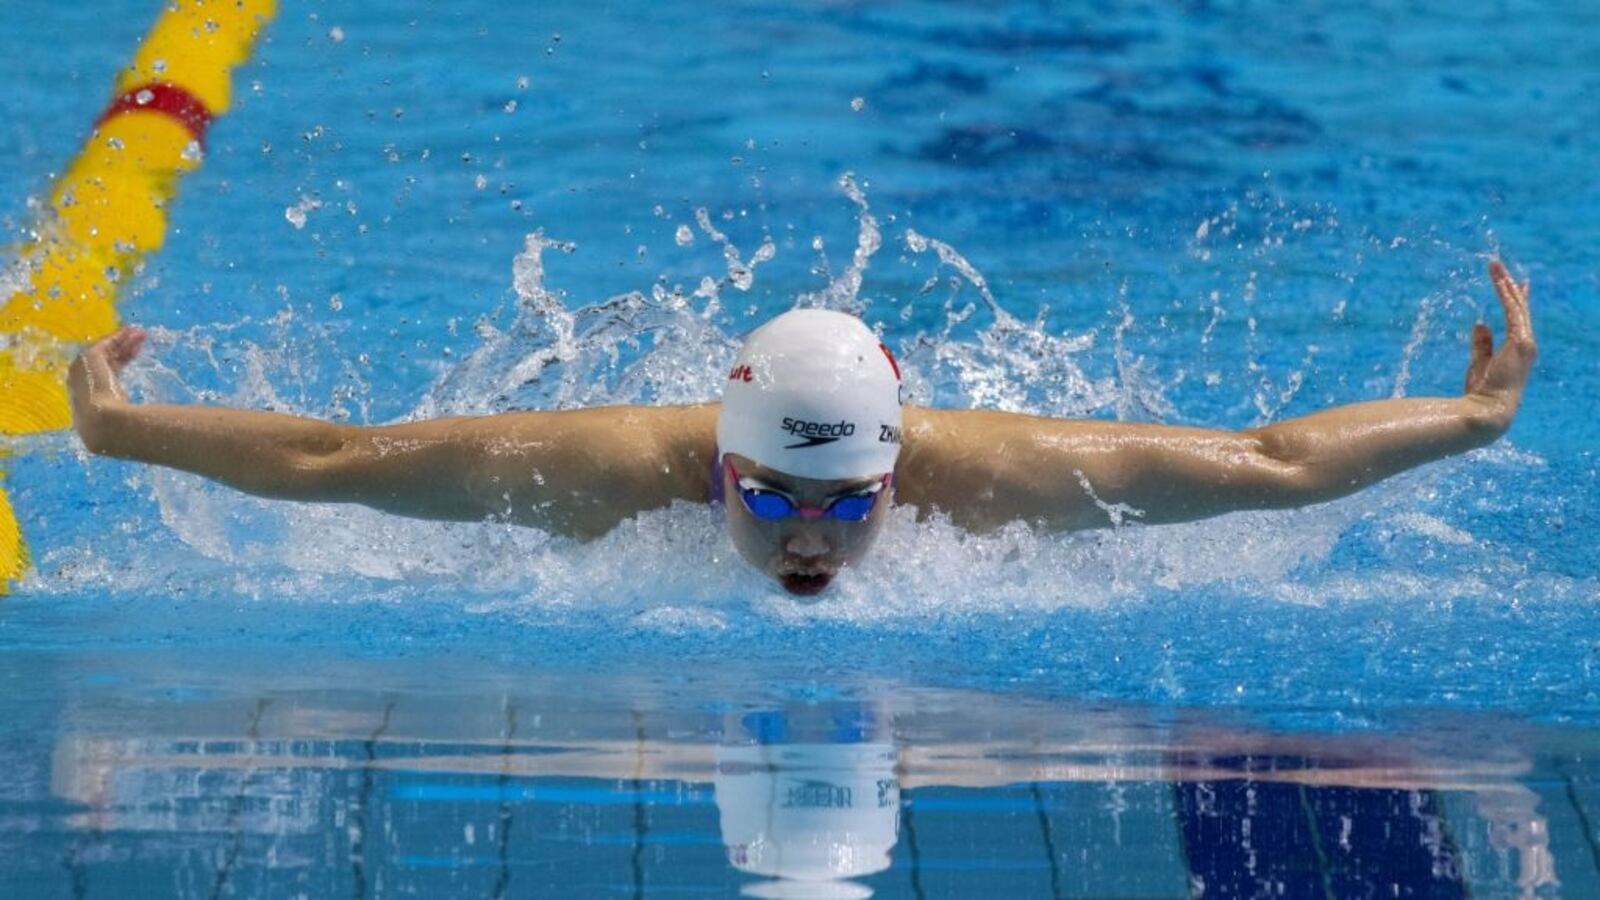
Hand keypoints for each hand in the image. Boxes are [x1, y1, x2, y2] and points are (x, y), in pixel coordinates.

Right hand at [67, 326, 145, 452]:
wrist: (105, 424)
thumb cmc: (119, 428)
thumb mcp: (126, 421)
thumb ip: (134, 416)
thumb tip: (154, 420)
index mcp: (87, 398)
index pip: (103, 375)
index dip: (119, 363)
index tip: (134, 355)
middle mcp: (80, 382)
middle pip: (104, 360)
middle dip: (122, 350)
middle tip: (139, 341)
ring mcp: (81, 369)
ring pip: (106, 351)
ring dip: (122, 341)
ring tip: (140, 333)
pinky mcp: (88, 358)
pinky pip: (106, 343)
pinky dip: (119, 337)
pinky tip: (133, 331)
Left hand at [1463, 260, 1535, 431]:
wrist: (1487, 409)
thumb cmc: (1481, 393)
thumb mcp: (1479, 364)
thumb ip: (1481, 344)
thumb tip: (1480, 324)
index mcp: (1516, 351)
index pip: (1517, 320)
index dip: (1515, 300)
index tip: (1513, 284)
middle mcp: (1526, 345)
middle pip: (1518, 309)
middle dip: (1509, 286)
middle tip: (1500, 267)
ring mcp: (1525, 343)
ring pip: (1516, 306)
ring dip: (1505, 285)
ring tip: (1495, 266)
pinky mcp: (1520, 342)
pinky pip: (1513, 312)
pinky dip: (1506, 295)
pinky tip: (1499, 281)